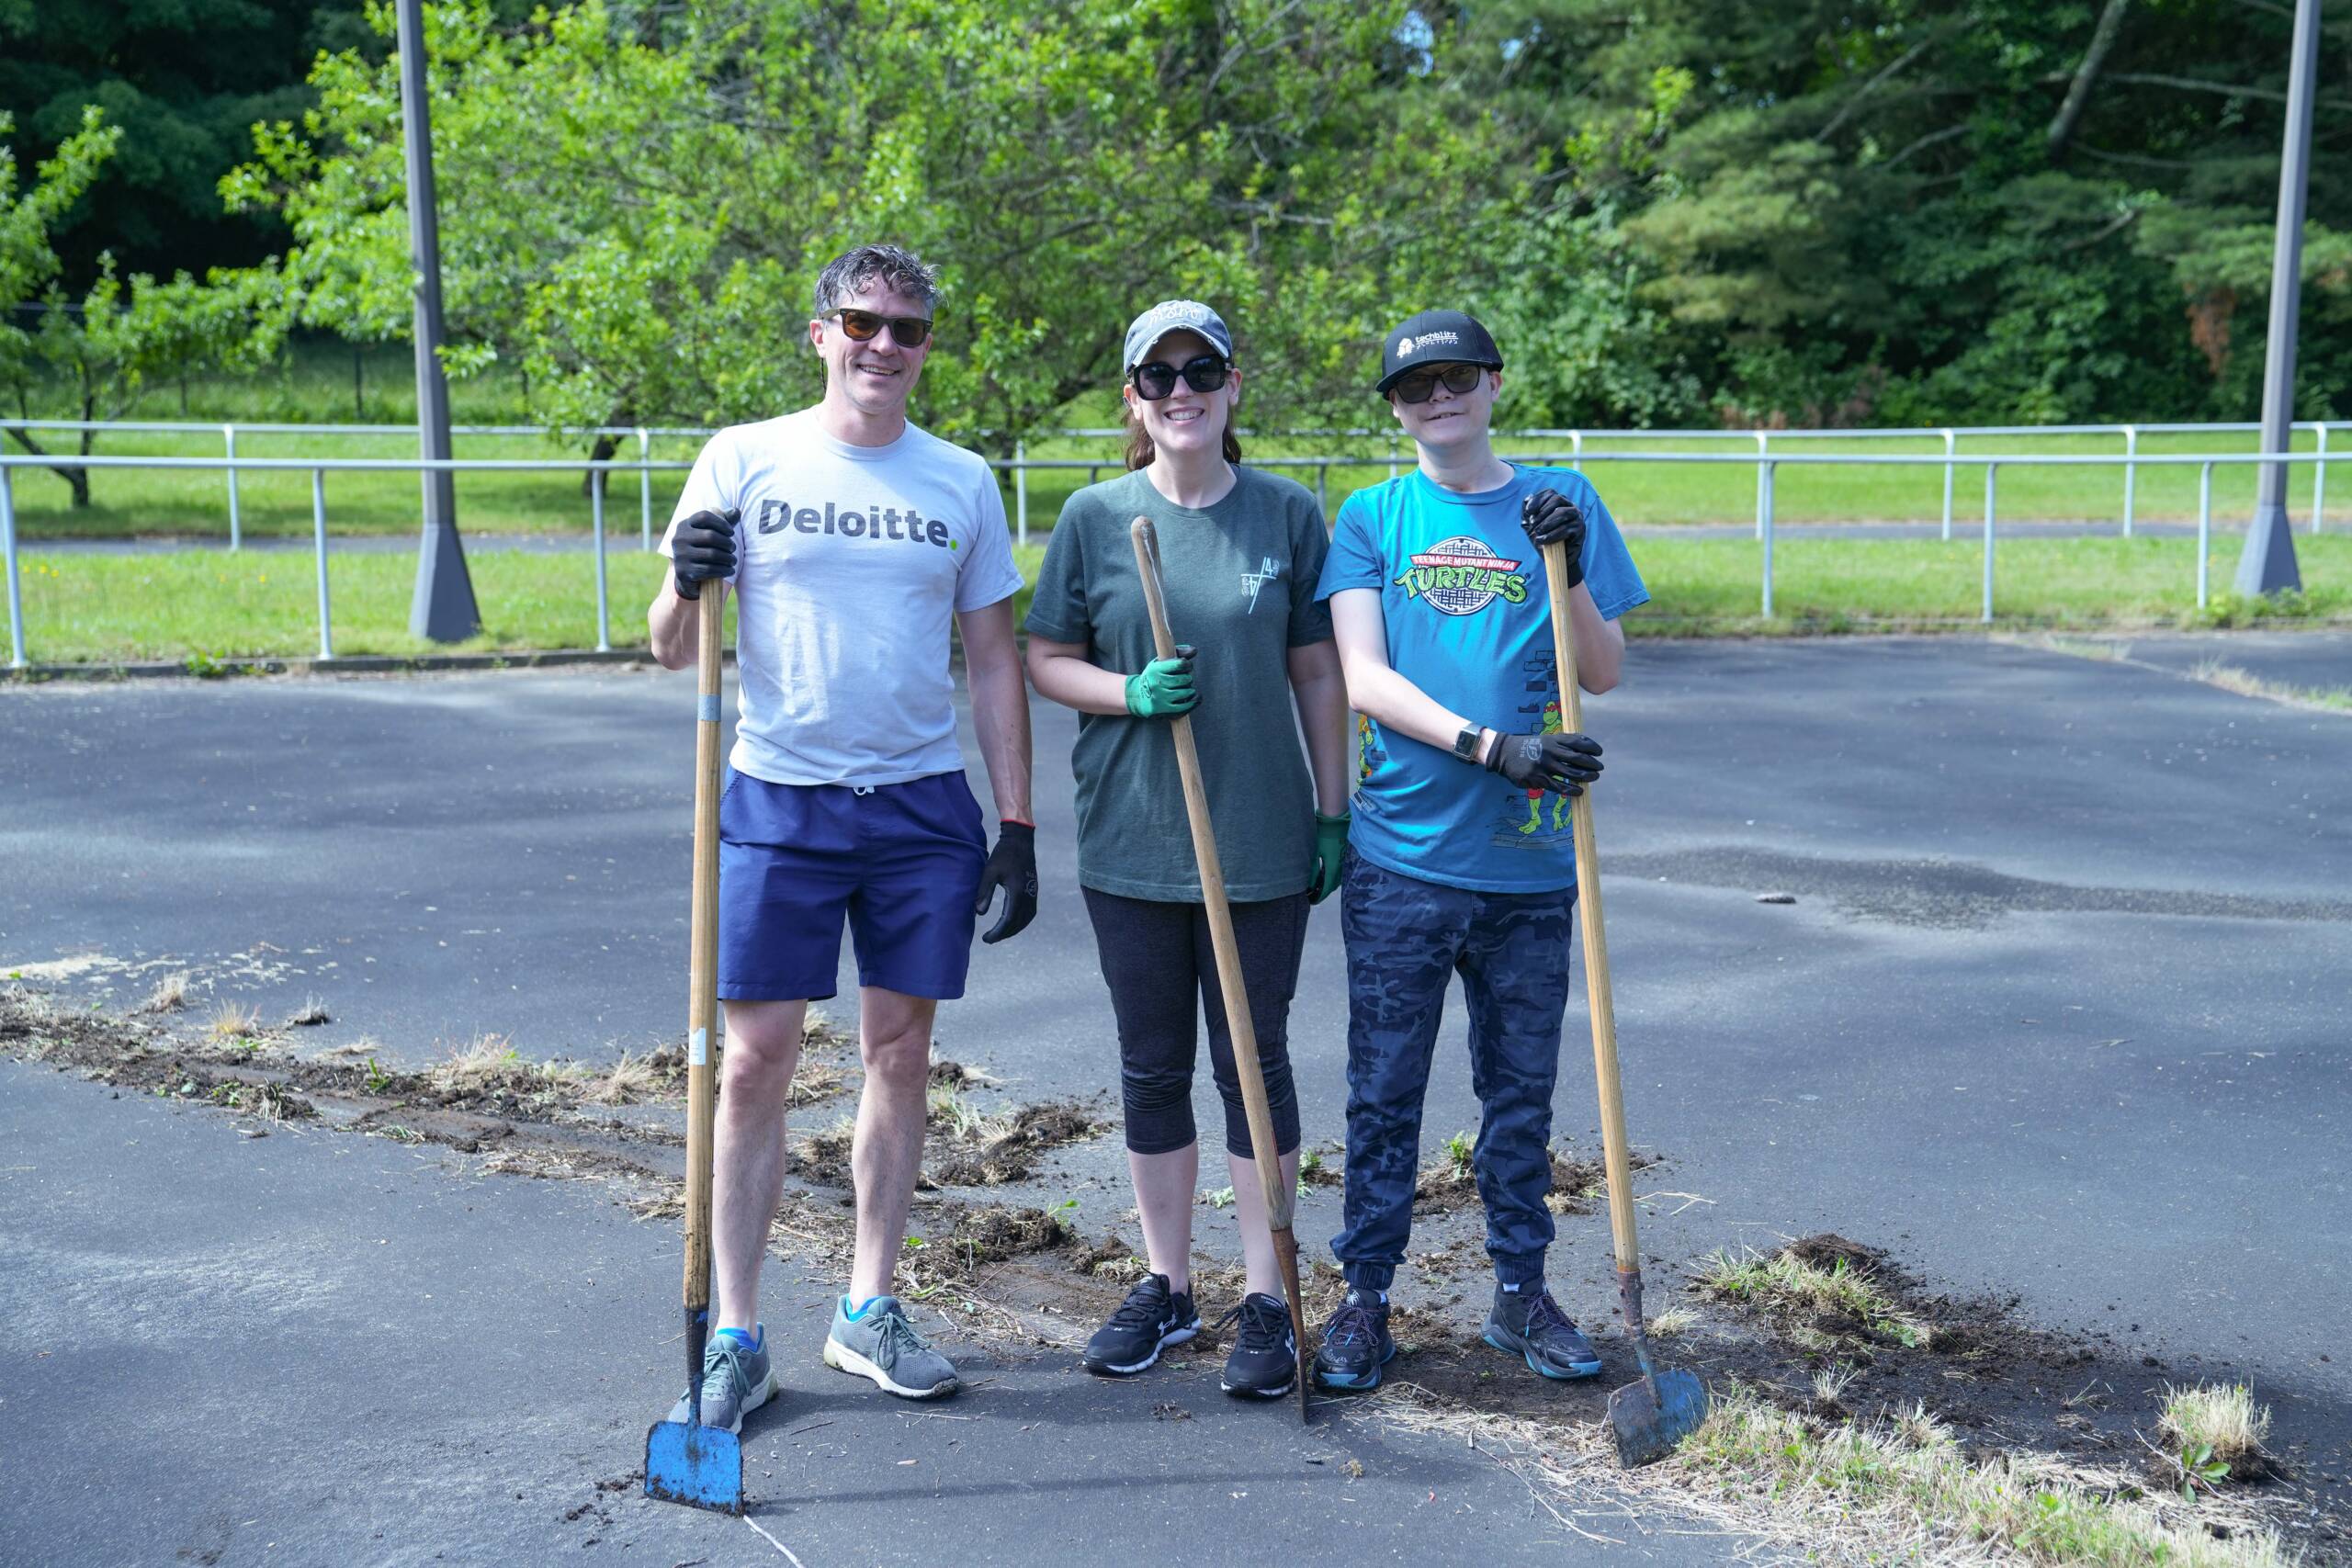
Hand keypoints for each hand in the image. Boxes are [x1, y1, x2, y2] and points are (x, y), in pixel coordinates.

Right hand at [671, 508, 737, 599]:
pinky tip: (729, 570)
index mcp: (684, 525)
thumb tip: (736, 511)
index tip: (731, 533)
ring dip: (728, 558)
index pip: (704, 516)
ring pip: (712, 554)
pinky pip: (709, 569)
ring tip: (733, 561)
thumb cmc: (703, 550)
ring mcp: (680, 555)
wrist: (687, 576)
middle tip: (733, 549)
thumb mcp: (711, 533)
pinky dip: (723, 570)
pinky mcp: (683, 572)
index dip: (721, 523)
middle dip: (727, 543)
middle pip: (710, 536)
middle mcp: (679, 538)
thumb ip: (724, 521)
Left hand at [975, 821, 1036, 943]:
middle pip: (1018, 923)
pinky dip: (1021, 921)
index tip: (986, 939)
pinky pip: (1030, 912)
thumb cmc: (1003, 854)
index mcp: (1017, 892)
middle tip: (990, 939)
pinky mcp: (1034, 890)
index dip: (997, 933)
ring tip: (1000, 934)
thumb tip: (979, 913)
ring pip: (1026, 919)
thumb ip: (984, 892)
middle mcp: (1028, 895)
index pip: (1008, 920)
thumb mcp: (989, 872)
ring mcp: (1033, 893)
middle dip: (1004, 934)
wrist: (1020, 840)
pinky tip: (1012, 922)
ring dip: (1014, 929)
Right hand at [1123, 644, 1197, 717]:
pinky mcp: (1163, 709)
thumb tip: (1194, 650)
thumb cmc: (1154, 676)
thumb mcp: (1160, 662)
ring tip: (1187, 689)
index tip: (1187, 667)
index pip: (1181, 664)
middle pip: (1185, 679)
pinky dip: (1193, 702)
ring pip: (1186, 692)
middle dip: (1188, 678)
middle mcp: (1156, 683)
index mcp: (1156, 669)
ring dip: (1190, 690)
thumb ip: (1179, 653)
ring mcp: (1160, 697)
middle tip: (1185, 679)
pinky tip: (1194, 698)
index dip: (1188, 665)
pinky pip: (1184, 707)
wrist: (1137, 696)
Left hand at [1308, 811, 1348, 904]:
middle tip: (1314, 894)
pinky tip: (1326, 875)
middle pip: (1333, 886)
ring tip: (1318, 887)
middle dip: (1324, 892)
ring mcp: (1344, 862)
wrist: (1336, 820)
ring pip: (1337, 879)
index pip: (1327, 888)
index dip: (1320, 896)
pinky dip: (1332, 877)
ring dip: (1328, 885)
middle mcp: (1341, 868)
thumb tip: (1310, 884)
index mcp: (1333, 868)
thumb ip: (1314, 869)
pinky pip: (1339, 872)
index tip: (1313, 900)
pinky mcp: (1345, 857)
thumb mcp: (1315, 852)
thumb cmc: (1324, 835)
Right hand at [1484, 730, 1603, 795]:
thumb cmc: (1529, 746)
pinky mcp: (1539, 779)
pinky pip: (1560, 786)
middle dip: (1592, 764)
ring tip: (1593, 778)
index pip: (1578, 742)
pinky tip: (1579, 791)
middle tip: (1599, 767)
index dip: (1592, 747)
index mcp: (1553, 740)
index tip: (1599, 752)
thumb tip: (1586, 745)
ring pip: (1571, 773)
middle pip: (1578, 758)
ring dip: (1586, 777)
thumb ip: (1563, 741)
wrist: (1505, 754)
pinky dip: (1572, 790)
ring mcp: (1544, 766)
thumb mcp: (1545, 739)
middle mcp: (1550, 751)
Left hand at [1520, 490, 1584, 587]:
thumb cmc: (1543, 538)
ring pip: (1562, 512)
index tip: (1528, 512)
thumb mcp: (1531, 525)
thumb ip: (1527, 512)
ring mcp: (1577, 517)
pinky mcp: (1580, 529)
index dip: (1538, 500)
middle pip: (1557, 499)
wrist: (1555, 558)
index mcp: (1560, 502)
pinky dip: (1551, 535)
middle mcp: (1570, 506)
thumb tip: (1527, 498)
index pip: (1550, 493)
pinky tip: (1542, 540)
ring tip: (1538, 532)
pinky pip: (1566, 529)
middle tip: (1533, 524)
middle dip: (1542, 512)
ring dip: (1547, 522)